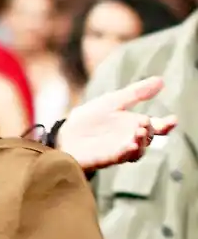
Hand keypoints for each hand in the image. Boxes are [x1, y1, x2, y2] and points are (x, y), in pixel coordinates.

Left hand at [57, 77, 176, 171]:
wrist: (65, 133)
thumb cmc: (90, 119)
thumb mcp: (113, 101)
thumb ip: (136, 93)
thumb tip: (161, 80)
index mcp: (134, 125)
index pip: (156, 127)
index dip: (166, 124)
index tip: (172, 119)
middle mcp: (130, 139)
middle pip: (148, 139)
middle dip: (151, 132)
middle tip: (145, 123)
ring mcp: (118, 150)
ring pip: (137, 151)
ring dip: (141, 143)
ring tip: (139, 133)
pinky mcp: (104, 159)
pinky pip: (119, 158)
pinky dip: (126, 152)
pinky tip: (129, 145)